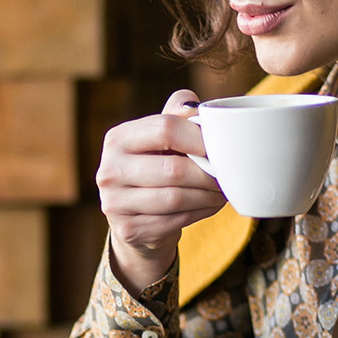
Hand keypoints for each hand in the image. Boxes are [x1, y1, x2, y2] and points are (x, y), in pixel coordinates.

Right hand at [96, 89, 224, 291]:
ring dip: (208, 195)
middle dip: (208, 173)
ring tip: (223, 189)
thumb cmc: (155, 165)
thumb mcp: (160, 136)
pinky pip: (175, 220)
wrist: (135, 214)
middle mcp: (109, 170)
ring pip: (176, 198)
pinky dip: (200, 213)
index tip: (218, 146)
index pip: (165, 128)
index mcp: (118, 138)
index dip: (198, 137)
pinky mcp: (128, 229)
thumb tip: (196, 107)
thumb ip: (177, 114)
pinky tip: (210, 205)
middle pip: (173, 169)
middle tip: (228, 174)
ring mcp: (114, 203)